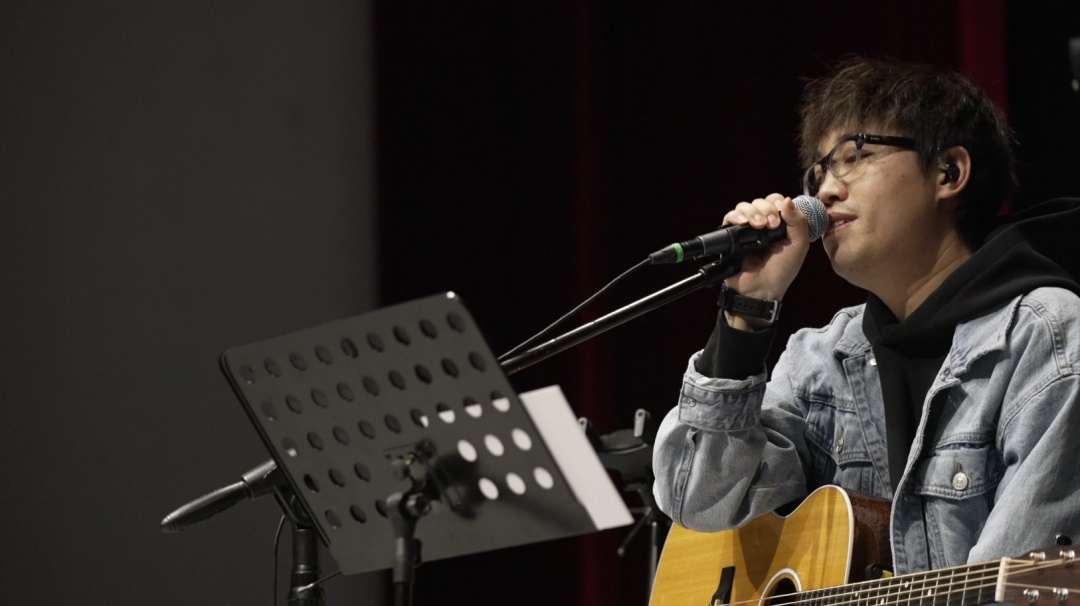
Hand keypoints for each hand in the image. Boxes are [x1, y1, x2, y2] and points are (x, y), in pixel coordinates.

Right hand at [721, 194, 810, 329]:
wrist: (761, 288)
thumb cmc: (781, 271)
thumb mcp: (799, 245)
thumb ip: (798, 222)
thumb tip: (787, 200)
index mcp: (779, 224)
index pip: (776, 201)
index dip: (778, 203)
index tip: (781, 215)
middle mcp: (762, 224)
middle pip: (760, 201)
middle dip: (766, 209)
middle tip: (771, 225)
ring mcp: (746, 230)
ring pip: (745, 206)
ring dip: (752, 212)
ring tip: (758, 226)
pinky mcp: (731, 236)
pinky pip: (729, 218)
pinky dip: (736, 216)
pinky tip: (743, 223)